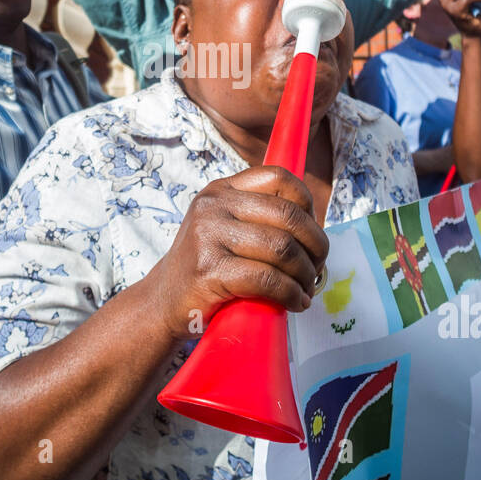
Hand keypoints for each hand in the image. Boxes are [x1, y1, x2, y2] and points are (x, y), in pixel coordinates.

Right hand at [148, 166, 327, 340]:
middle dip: (315, 245)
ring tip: (307, 289)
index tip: (312, 232)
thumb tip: (315, 224)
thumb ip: (258, 216)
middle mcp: (213, 206)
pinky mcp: (210, 271)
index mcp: (222, 190)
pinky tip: (295, 302)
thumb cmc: (206, 267)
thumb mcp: (225, 226)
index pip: (278, 178)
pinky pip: (267, 279)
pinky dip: (290, 293)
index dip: (307, 204)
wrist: (163, 301)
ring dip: (305, 274)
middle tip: (317, 268)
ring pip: (282, 248)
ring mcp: (208, 236)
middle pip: (288, 215)